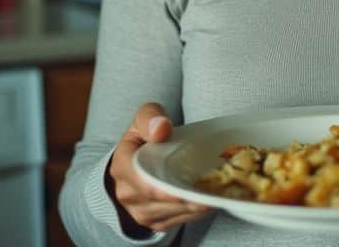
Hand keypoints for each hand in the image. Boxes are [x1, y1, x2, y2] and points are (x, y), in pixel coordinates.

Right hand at [108, 103, 215, 233]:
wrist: (136, 162)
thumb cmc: (144, 137)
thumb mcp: (143, 118)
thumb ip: (150, 117)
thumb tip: (161, 128)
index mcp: (122, 166)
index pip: (141, 180)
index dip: (162, 187)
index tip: (184, 187)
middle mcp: (128, 193)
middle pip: (161, 200)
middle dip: (186, 197)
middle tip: (212, 190)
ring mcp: (140, 211)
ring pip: (172, 213)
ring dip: (195, 205)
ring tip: (216, 193)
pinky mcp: (155, 222)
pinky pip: (178, 220)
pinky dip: (196, 212)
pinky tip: (210, 199)